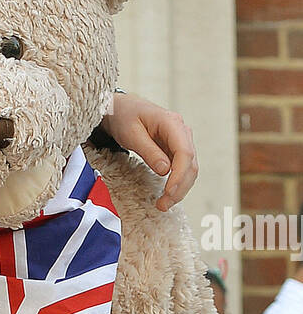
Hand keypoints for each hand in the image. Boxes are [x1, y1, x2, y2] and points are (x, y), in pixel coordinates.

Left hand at [101, 93, 197, 210]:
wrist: (121, 108)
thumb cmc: (124, 117)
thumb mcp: (131, 134)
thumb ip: (148, 151)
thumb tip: (165, 171)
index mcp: (172, 123)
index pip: (184, 152)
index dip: (179, 175)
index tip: (168, 192)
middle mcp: (181, 131)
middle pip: (191, 163)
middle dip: (179, 187)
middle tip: (163, 205)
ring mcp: (181, 140)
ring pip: (189, 168)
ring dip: (180, 189)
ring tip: (163, 204)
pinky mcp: (176, 149)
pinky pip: (181, 168)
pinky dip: (176, 183)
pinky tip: (166, 195)